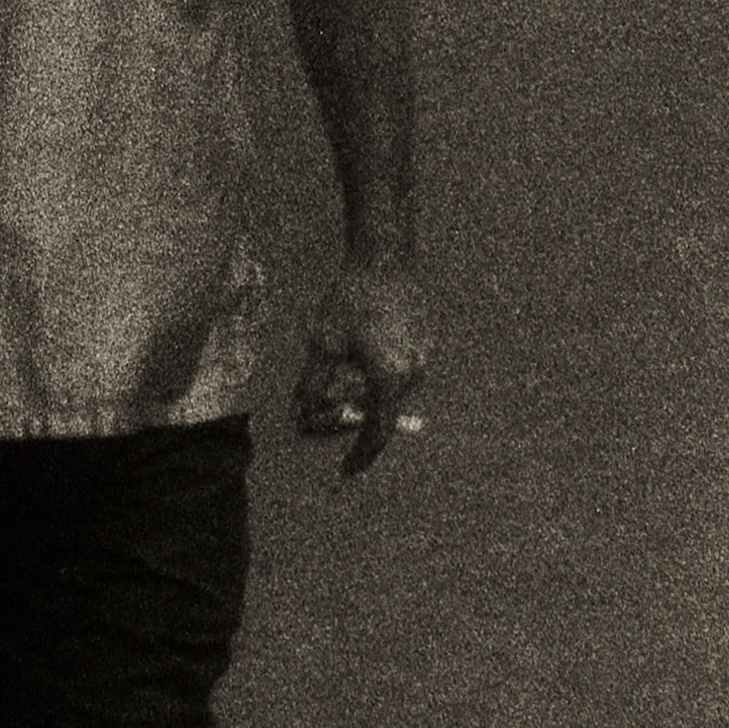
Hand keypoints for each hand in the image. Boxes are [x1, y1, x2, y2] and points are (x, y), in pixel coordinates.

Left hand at [295, 256, 430, 476]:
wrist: (386, 257)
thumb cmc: (352, 298)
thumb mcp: (323, 343)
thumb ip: (313, 384)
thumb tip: (303, 415)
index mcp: (389, 380)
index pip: (377, 434)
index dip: (361, 456)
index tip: (345, 470)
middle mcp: (413, 375)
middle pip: (382, 412)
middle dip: (353, 414)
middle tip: (327, 407)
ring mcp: (423, 358)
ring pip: (390, 391)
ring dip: (365, 390)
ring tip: (341, 361)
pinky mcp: (424, 343)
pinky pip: (399, 371)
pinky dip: (378, 372)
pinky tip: (361, 342)